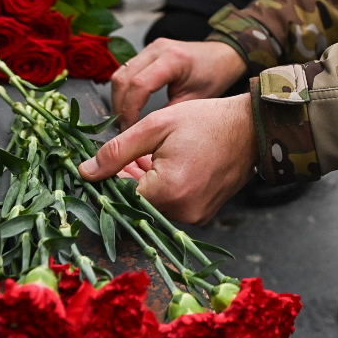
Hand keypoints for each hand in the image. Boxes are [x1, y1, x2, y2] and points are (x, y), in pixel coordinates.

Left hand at [80, 95, 255, 223]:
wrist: (252, 128)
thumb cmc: (206, 121)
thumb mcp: (155, 126)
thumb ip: (116, 151)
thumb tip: (84, 173)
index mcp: (168, 191)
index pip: (119, 196)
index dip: (109, 178)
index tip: (105, 162)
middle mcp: (182, 212)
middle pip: (136, 203)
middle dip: (128, 179)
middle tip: (134, 152)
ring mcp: (195, 217)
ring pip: (153, 204)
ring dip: (146, 183)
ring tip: (152, 155)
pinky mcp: (203, 214)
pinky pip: (172, 205)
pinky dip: (164, 188)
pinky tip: (168, 165)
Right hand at [111, 37, 245, 127]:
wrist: (222, 55)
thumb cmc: (214, 75)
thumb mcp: (195, 100)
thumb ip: (169, 114)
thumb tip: (143, 131)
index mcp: (173, 59)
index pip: (139, 85)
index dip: (130, 110)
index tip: (129, 130)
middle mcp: (158, 49)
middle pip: (123, 78)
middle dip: (120, 106)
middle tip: (124, 128)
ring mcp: (151, 48)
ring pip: (121, 73)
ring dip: (119, 98)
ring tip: (125, 119)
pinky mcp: (148, 51)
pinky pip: (127, 70)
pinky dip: (124, 89)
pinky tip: (129, 106)